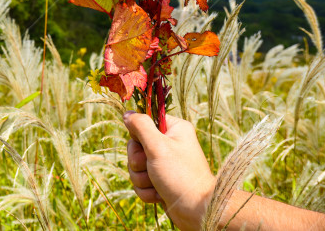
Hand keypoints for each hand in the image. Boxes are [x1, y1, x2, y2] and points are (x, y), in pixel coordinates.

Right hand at [124, 112, 214, 230]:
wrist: (197, 211)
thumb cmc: (180, 175)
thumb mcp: (158, 146)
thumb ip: (141, 126)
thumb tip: (127, 113)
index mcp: (174, 129)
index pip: (144, 123)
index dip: (139, 136)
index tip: (146, 146)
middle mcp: (170, 144)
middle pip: (136, 146)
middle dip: (138, 162)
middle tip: (149, 168)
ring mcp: (165, 163)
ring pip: (136, 166)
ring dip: (141, 178)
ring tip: (157, 184)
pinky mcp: (161, 180)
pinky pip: (141, 182)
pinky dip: (147, 190)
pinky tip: (159, 195)